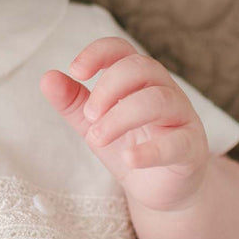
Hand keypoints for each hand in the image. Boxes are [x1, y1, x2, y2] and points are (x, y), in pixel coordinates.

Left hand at [39, 37, 208, 212]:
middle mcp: (164, 90)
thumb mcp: (94, 123)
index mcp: (139, 79)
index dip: (98, 53)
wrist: (159, 189)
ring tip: (97, 138)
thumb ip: (72, 101)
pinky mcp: (192, 149)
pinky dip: (150, 151)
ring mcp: (182, 118)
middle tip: (89, 116)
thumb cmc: (129, 145)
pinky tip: (129, 159)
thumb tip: (47, 77)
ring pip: (158, 100)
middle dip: (108, 89)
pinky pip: (177, 143)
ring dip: (121, 118)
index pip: (122, 49)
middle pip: (141, 68)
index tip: (76, 71)